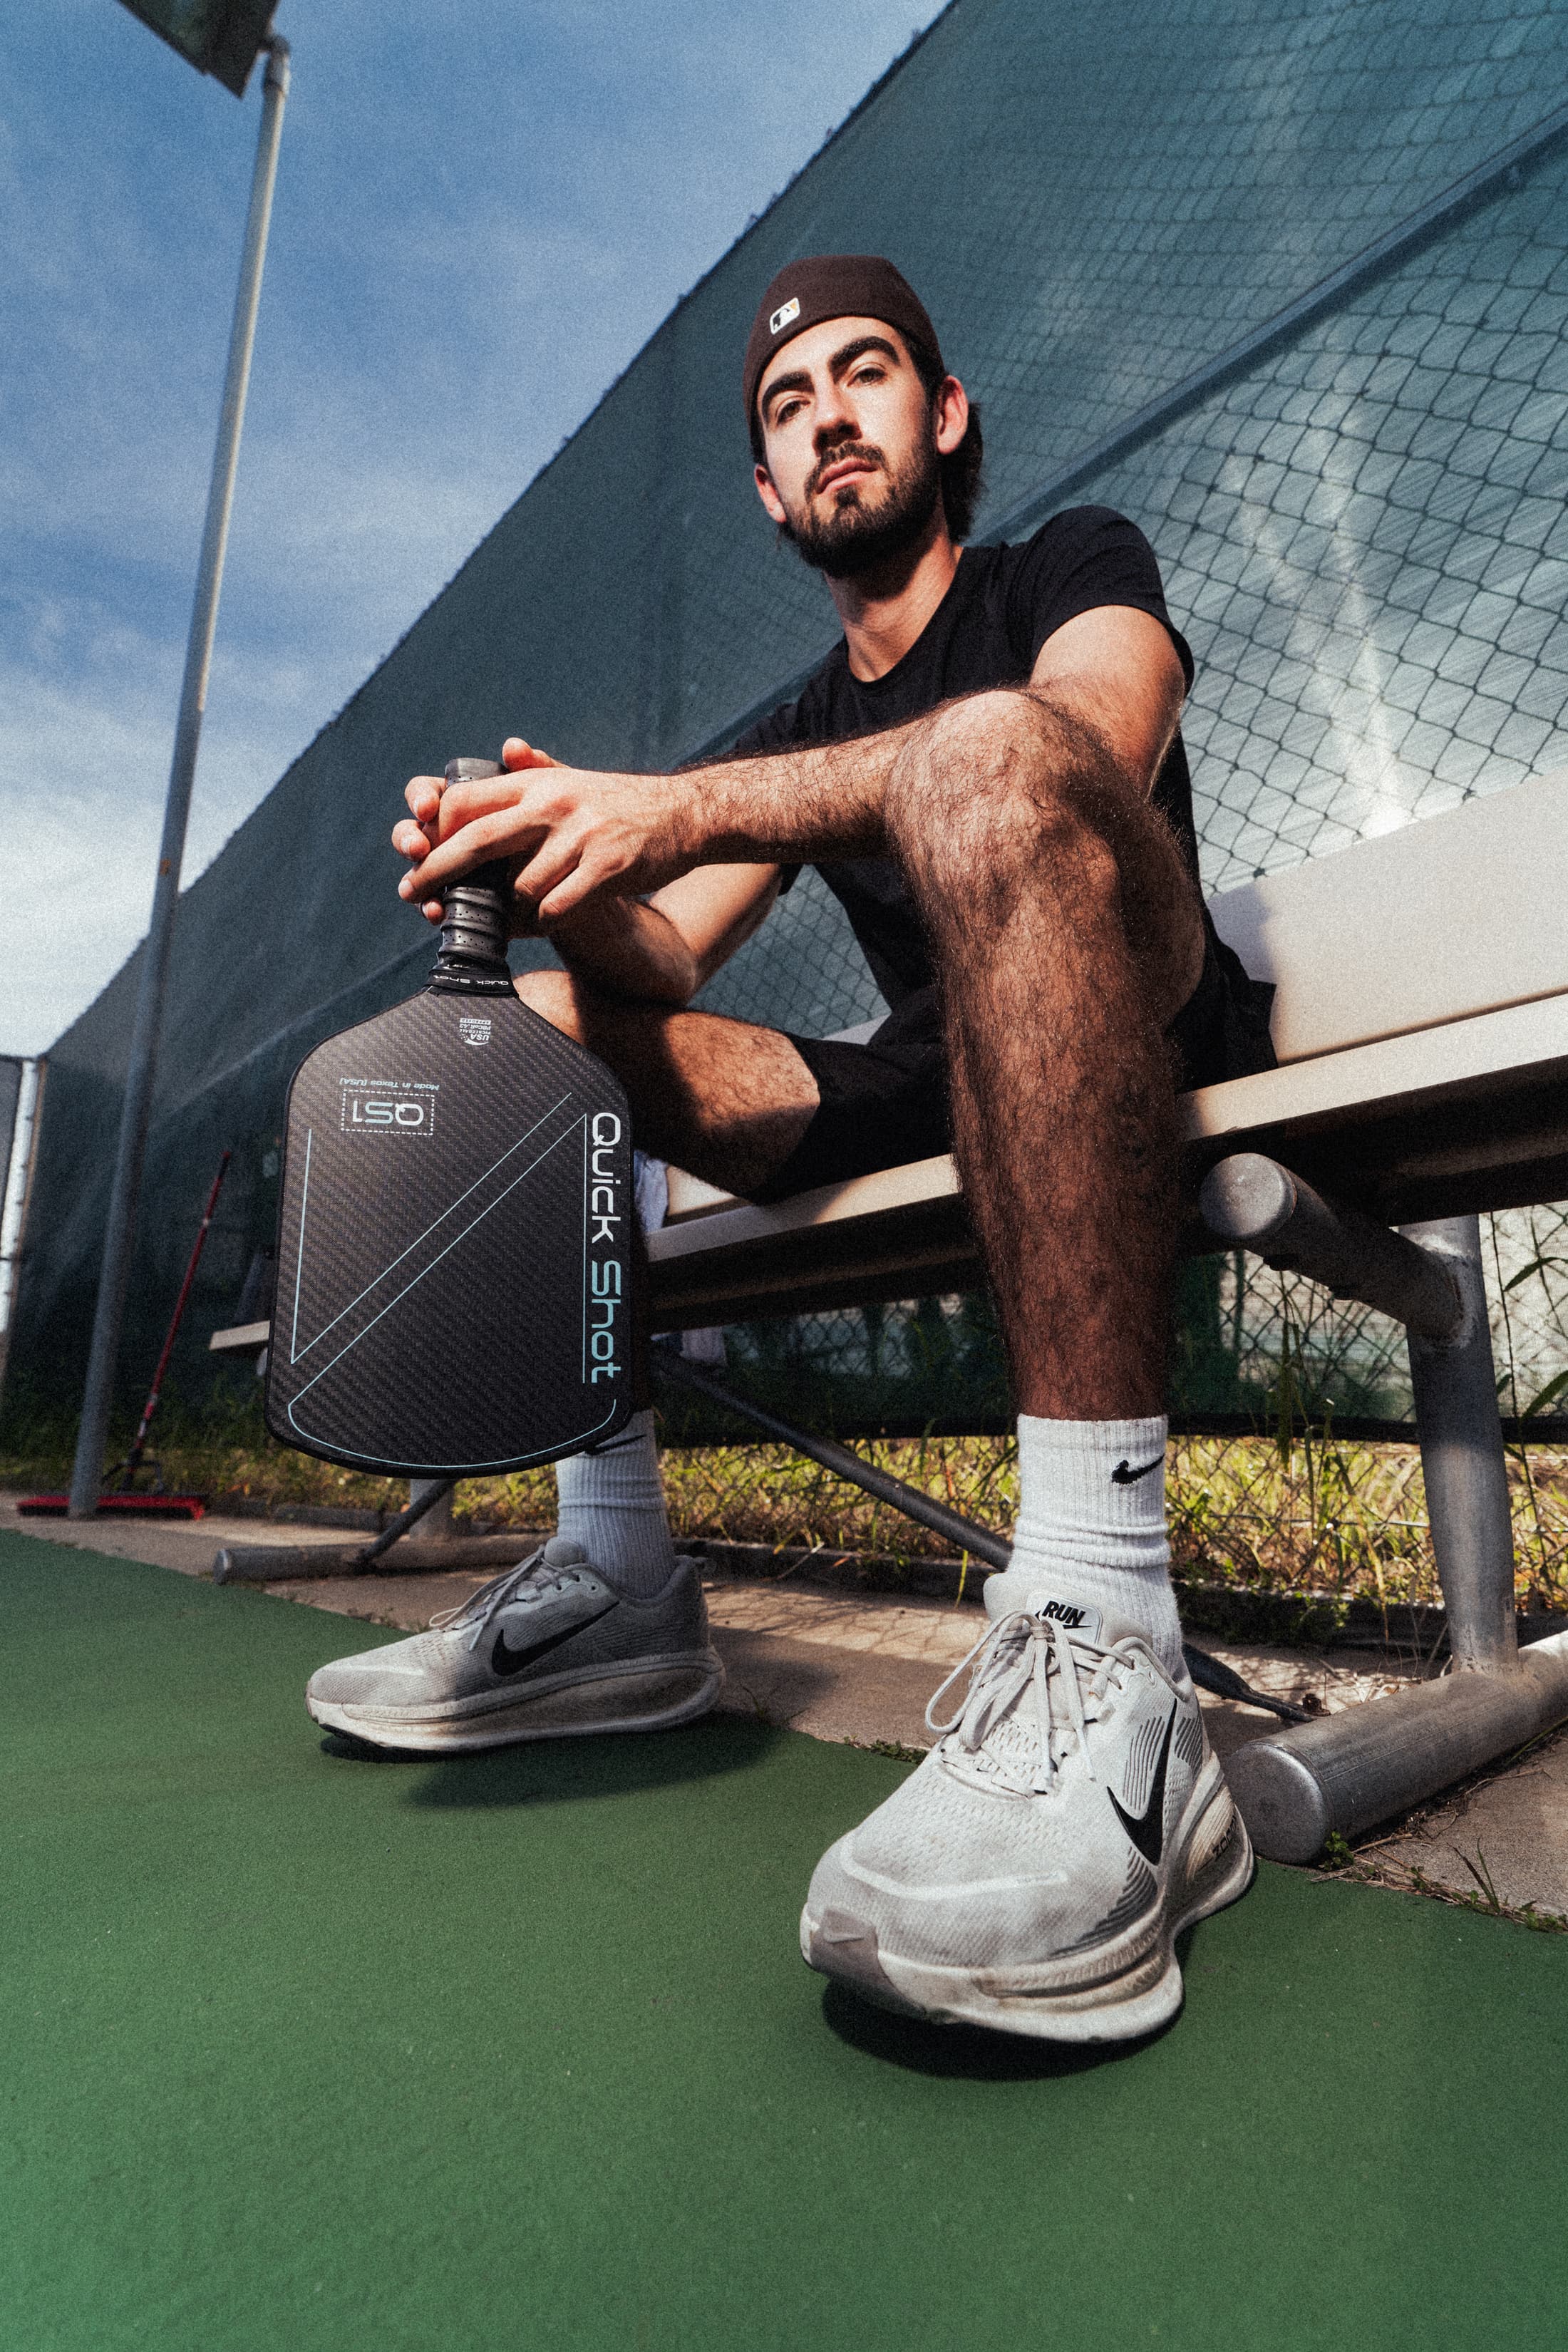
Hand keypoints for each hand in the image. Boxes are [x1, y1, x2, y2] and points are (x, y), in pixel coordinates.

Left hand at [393, 736, 693, 925]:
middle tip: (413, 893)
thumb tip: (506, 749)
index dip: (436, 829)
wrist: (685, 815)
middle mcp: (553, 805)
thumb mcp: (575, 779)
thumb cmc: (621, 804)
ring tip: (509, 916)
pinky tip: (548, 921)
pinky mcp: (607, 868)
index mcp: (537, 783)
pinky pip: (559, 907)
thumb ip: (537, 769)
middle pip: (478, 841)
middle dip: (438, 870)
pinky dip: (546, 921)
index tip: (419, 852)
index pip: (467, 801)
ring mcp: (581, 837)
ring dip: (510, 908)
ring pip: (520, 886)